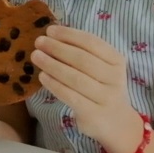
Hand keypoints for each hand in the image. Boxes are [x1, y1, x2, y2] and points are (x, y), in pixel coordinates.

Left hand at [31, 25, 143, 152]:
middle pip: (83, 59)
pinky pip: (71, 96)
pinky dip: (55, 84)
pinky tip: (42, 76)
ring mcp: (106, 97)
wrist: (116, 122)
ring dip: (53, 65)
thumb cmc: (101, 88)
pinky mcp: (94, 114)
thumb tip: (53, 36)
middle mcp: (115, 78)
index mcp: (116, 60)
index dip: (69, 34)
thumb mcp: (100, 68)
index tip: (50, 30)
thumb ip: (82, 53)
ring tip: (36, 56)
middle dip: (58, 48)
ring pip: (75, 78)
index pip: (92, 42)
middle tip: (39, 42)